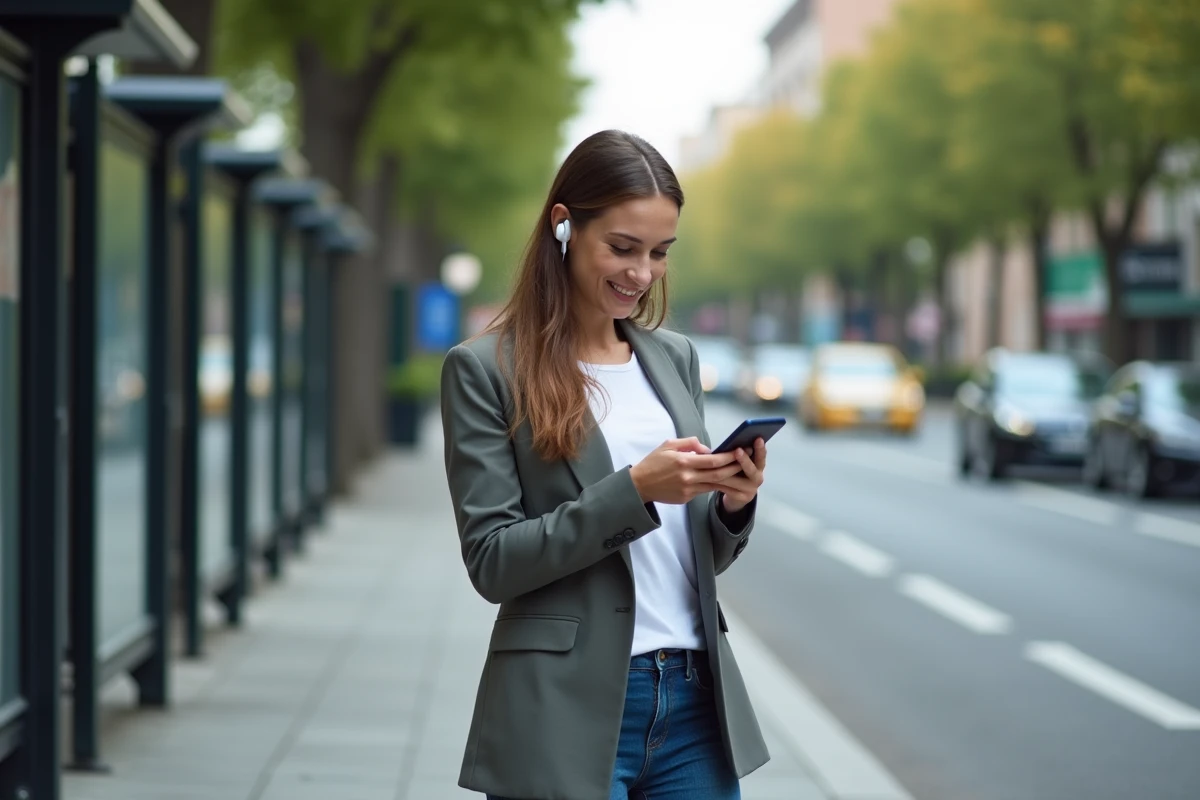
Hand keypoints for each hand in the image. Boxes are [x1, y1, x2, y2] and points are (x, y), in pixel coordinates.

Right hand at [630, 437, 744, 504]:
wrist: (639, 486)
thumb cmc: (653, 463)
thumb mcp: (668, 445)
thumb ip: (689, 443)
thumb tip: (707, 449)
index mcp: (683, 462)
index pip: (713, 460)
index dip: (729, 456)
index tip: (740, 451)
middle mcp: (687, 477)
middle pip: (718, 474)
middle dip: (734, 468)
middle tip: (746, 462)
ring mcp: (688, 490)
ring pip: (714, 485)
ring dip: (729, 480)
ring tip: (741, 474)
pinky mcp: (686, 498)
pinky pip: (704, 490)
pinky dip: (714, 485)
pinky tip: (724, 481)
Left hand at [717, 438, 766, 513]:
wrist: (736, 497)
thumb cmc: (736, 473)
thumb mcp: (739, 463)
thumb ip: (736, 453)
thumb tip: (725, 442)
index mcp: (759, 466)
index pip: (761, 456)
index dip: (760, 448)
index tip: (758, 438)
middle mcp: (758, 477)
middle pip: (752, 469)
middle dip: (744, 459)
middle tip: (738, 450)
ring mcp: (751, 489)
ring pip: (735, 479)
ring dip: (723, 471)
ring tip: (713, 465)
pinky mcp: (742, 498)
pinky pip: (727, 488)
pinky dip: (716, 482)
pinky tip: (707, 478)